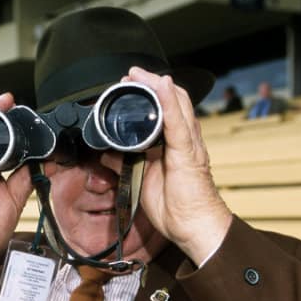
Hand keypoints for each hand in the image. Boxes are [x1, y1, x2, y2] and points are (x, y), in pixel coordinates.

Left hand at [114, 67, 231, 263]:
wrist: (193, 226)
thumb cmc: (175, 207)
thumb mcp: (141, 179)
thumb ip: (125, 161)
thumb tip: (107, 152)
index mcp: (174, 144)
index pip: (164, 110)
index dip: (149, 94)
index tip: (128, 84)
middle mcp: (185, 139)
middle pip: (172, 100)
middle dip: (150, 83)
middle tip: (130, 74)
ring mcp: (188, 143)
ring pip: (177, 104)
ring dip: (156, 85)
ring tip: (139, 74)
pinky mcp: (188, 152)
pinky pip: (177, 122)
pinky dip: (169, 101)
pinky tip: (162, 86)